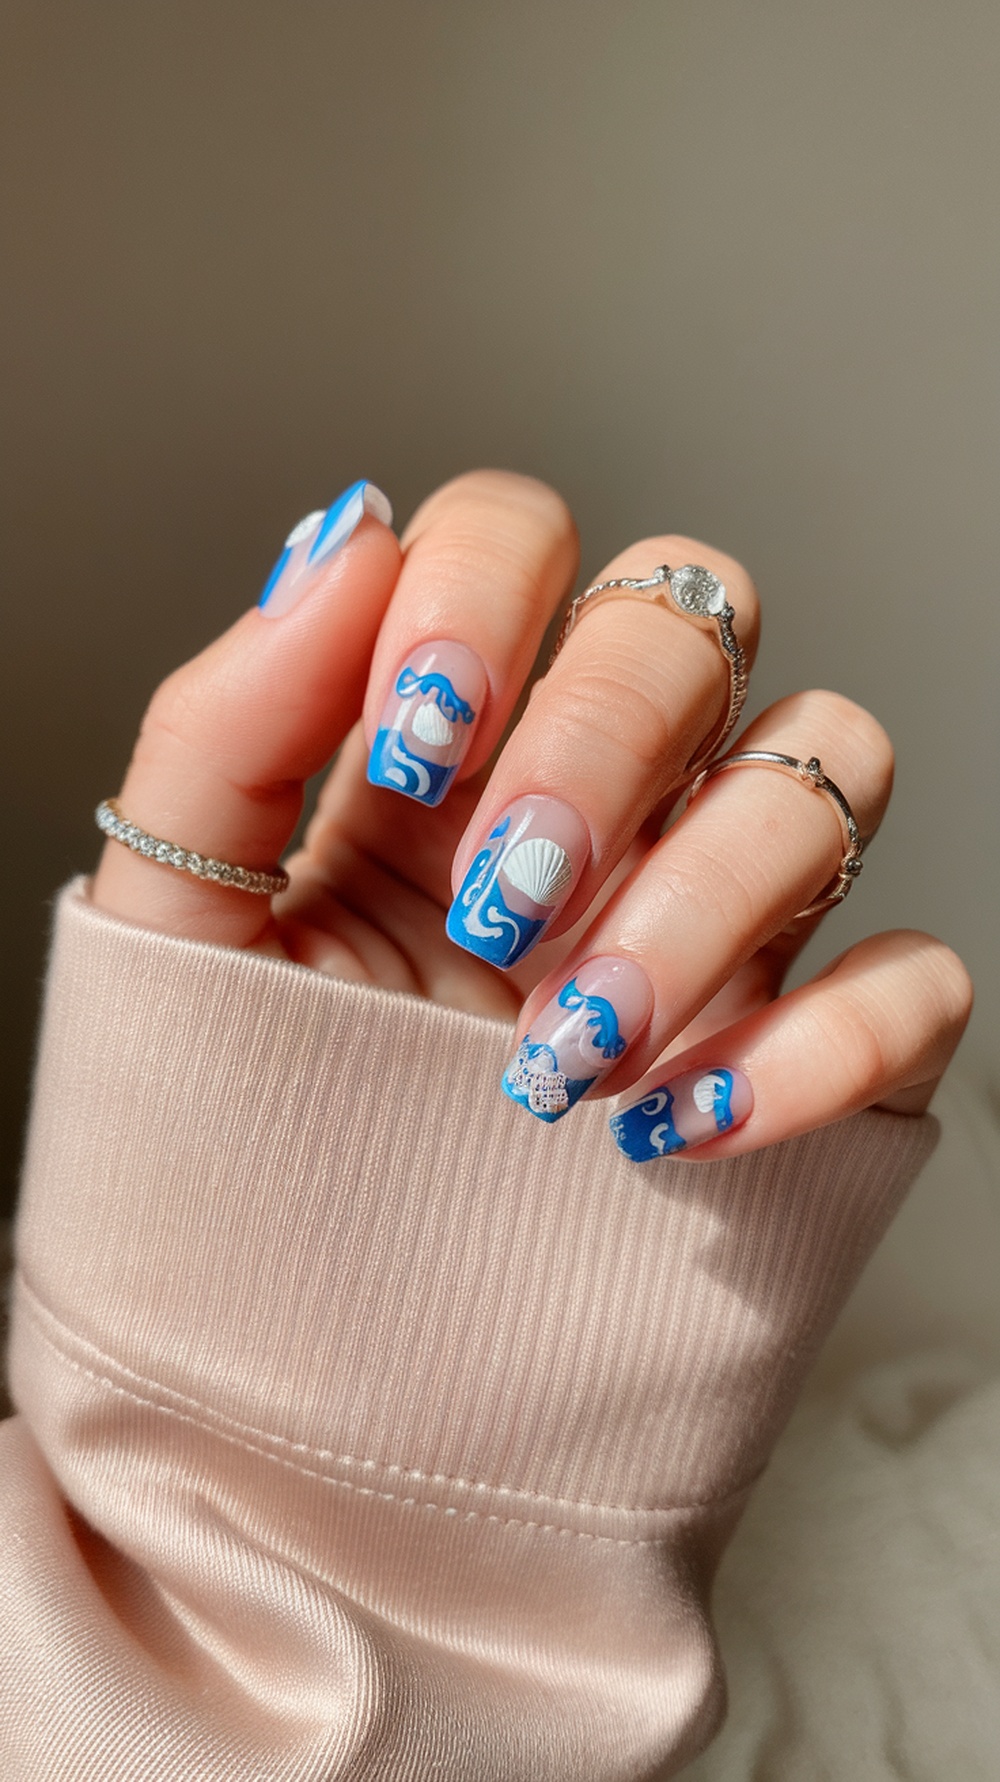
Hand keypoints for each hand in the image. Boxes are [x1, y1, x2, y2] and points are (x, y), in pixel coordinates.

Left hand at [92, 470, 970, 1155]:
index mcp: (445, 750)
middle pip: (693, 617)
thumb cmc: (236, 1152)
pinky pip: (915, 981)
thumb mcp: (178, 937)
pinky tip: (683, 1127)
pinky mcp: (811, 1058)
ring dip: (708, 892)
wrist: (306, 1388)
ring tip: (563, 1052)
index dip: (489, 594)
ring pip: (831, 764)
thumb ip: (228, 733)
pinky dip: (828, 1040)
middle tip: (498, 903)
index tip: (422, 738)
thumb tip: (345, 538)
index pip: (521, 541)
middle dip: (602, 740)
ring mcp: (720, 923)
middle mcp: (600, 806)